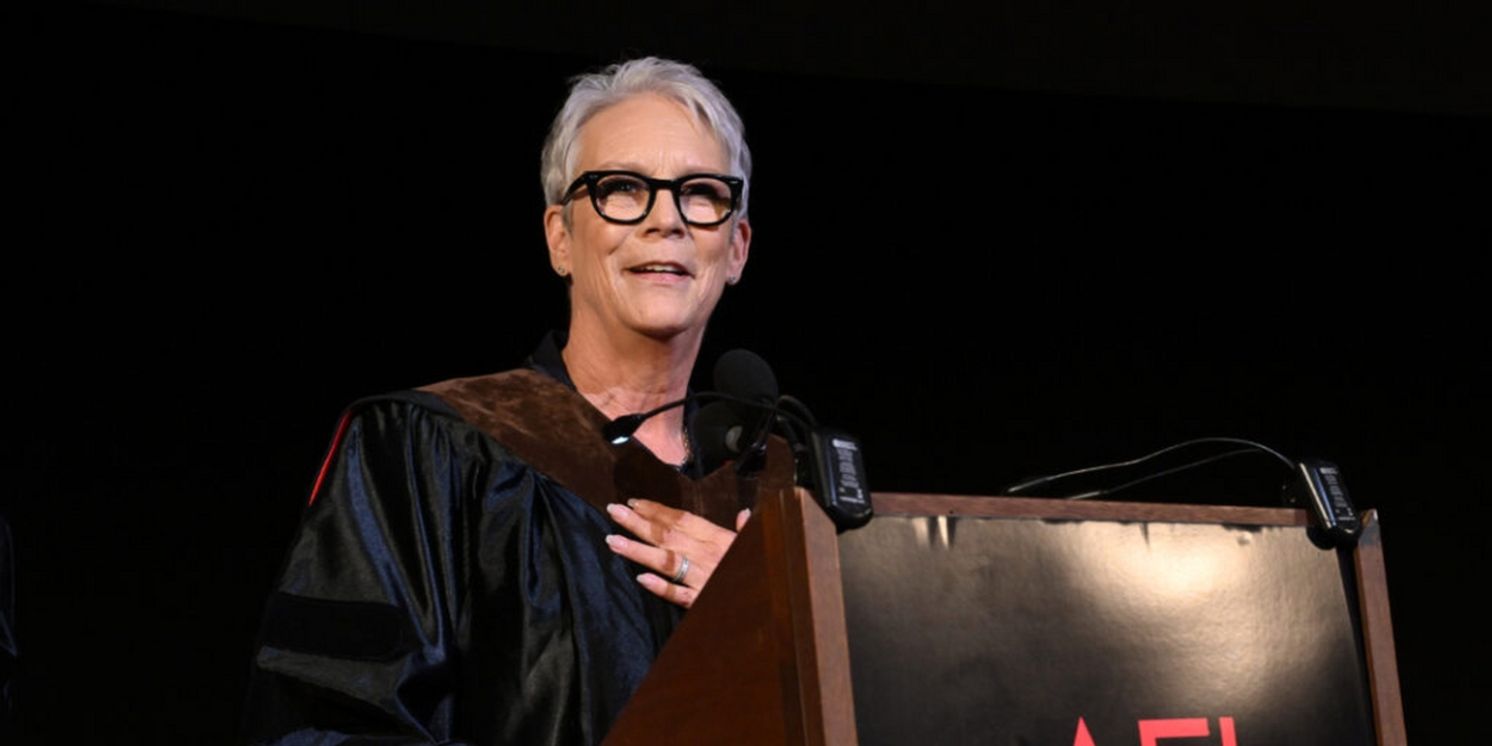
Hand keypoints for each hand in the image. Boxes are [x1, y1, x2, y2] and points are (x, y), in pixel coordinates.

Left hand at [605, 499, 750, 608]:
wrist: (771, 601)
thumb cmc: (761, 570)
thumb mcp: (758, 547)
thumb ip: (746, 531)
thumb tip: (745, 514)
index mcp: (719, 539)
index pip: (682, 520)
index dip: (657, 510)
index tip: (634, 502)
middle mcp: (707, 555)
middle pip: (667, 536)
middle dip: (638, 523)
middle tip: (613, 512)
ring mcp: (703, 578)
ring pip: (666, 562)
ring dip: (639, 551)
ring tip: (613, 541)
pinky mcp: (702, 601)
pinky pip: (679, 594)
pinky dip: (661, 586)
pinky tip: (641, 579)